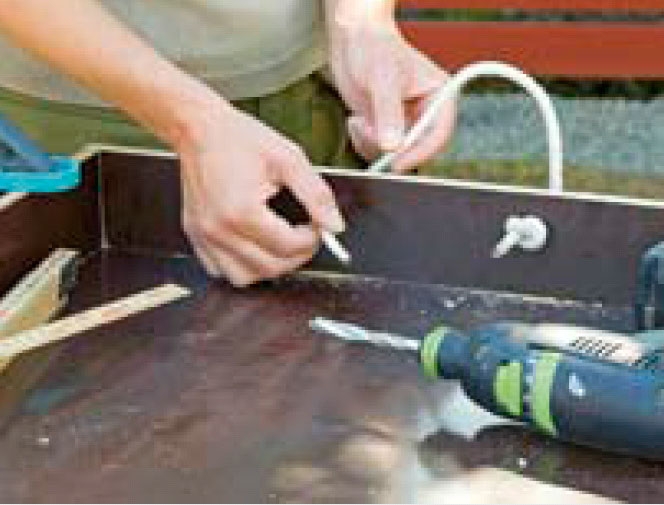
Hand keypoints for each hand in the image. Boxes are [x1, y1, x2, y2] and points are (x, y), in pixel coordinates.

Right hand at [177, 99, 344, 285]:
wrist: (199, 129)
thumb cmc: (239, 138)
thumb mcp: (288, 158)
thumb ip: (316, 195)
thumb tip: (334, 225)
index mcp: (242, 211)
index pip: (288, 246)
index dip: (311, 240)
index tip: (315, 227)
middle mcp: (218, 229)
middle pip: (269, 268)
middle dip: (296, 257)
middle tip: (304, 237)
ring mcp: (203, 236)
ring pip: (243, 277)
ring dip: (268, 267)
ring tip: (279, 244)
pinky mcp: (195, 236)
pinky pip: (220, 270)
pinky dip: (241, 265)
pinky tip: (253, 245)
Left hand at [327, 12, 455, 172]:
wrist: (352, 40)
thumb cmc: (374, 47)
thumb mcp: (382, 79)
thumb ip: (388, 113)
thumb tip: (393, 146)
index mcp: (440, 97)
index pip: (439, 135)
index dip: (420, 153)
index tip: (397, 162)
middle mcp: (426, 113)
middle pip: (417, 149)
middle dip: (389, 147)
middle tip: (366, 131)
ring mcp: (406, 123)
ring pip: (395, 153)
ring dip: (372, 143)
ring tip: (359, 120)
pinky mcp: (387, 129)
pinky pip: (378, 151)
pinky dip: (363, 142)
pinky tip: (356, 121)